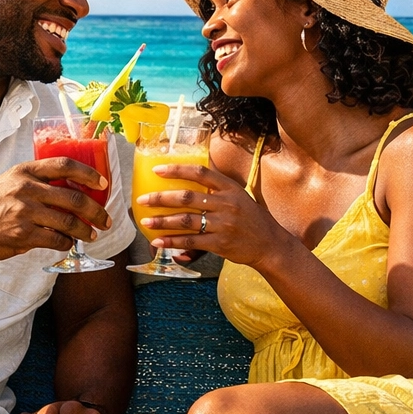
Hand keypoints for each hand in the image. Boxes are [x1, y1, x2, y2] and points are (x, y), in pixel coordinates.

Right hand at [0, 158, 112, 260]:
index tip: (103, 183)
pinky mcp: (22, 235)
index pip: (65, 165)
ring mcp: (24, 213)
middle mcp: (26, 189)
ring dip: (85, 230)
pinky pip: (56, 239)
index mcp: (25, 171)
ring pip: (69, 222)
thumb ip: (38, 181)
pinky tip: (68, 243)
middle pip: (74, 198)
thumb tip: (73, 188)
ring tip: (91, 234)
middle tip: (105, 219)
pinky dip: (66, 243)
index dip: (88, 173)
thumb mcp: (12, 181)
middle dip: (96, 211)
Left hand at [144, 165, 291, 267]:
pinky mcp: (221, 243)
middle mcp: (227, 204)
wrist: (269, 244)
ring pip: (186, 220)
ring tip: (146, 222)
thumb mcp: (239, 197)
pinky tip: (159, 241)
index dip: (177, 170)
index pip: (201, 173)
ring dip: (163, 221)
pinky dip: (173, 241)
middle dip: (161, 198)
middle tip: (143, 200)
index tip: (157, 170)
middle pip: (188, 197)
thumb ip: (218, 189)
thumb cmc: (251, 219)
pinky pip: (192, 241)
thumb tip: (191, 179)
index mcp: (230, 188)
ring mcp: (224, 224)